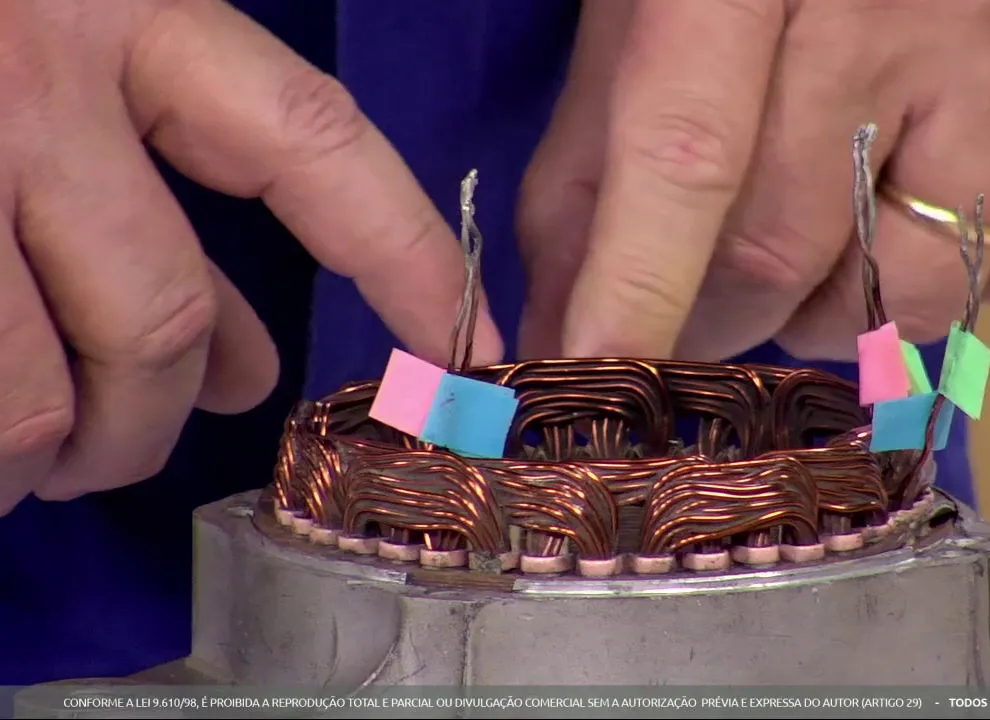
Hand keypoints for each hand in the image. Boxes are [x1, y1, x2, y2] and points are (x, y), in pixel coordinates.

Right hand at [0, 0, 501, 514]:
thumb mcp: (71, 59)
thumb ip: (170, 199)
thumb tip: (246, 361)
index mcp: (120, 11)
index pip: (316, 148)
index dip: (408, 257)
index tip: (472, 345)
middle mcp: (32, 75)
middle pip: (157, 313)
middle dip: (153, 415)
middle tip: (123, 453)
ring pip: (26, 385)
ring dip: (44, 454)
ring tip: (38, 468)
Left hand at [518, 0, 989, 360]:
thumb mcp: (661, 1)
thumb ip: (597, 153)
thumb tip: (569, 320)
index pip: (682, 158)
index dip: (634, 290)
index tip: (600, 379)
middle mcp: (898, 6)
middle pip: (784, 250)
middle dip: (724, 320)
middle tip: (712, 310)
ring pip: (912, 287)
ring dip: (844, 315)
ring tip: (829, 253)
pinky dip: (977, 283)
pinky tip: (943, 213)